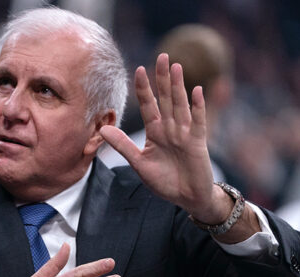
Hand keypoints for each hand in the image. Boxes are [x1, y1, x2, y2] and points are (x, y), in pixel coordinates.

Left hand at [100, 54, 224, 221]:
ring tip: (176, 67)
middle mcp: (170, 129)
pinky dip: (198, 107)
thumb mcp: (139, 163)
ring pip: (180, 105)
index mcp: (155, 132)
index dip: (144, 89)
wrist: (187, 198)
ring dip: (178, 87)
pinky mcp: (197, 143)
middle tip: (162, 55)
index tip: (139, 70)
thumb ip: (122, 145)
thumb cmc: (164, 181)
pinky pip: (197, 122)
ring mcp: (184, 134)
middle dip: (163, 79)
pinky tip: (197, 91)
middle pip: (166, 99)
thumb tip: (101, 129)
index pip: (149, 105)